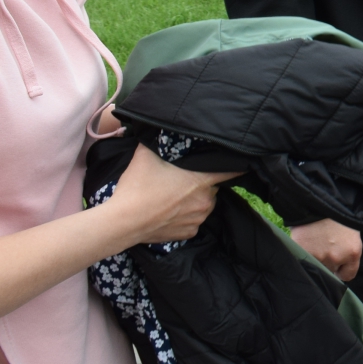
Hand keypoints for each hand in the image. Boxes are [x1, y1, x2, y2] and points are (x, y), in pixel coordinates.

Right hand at [105, 145, 240, 245]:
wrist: (123, 222)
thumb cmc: (137, 188)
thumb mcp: (146, 156)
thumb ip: (159, 142)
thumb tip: (160, 130)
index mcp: (202, 181)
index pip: (230, 172)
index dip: (235, 166)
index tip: (239, 163)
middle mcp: (206, 201)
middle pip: (211, 187)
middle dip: (201, 183)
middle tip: (180, 180)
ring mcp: (198, 219)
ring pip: (203, 205)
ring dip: (194, 200)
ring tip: (172, 197)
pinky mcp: (189, 233)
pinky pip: (193, 221)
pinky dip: (185, 217)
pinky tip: (169, 212)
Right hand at [291, 218, 362, 280]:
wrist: (320, 197)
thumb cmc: (339, 212)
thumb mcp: (352, 232)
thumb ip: (348, 250)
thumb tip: (342, 265)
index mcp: (353, 252)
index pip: (348, 275)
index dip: (342, 270)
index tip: (338, 265)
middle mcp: (336, 257)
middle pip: (331, 271)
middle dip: (329, 262)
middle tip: (325, 248)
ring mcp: (318, 256)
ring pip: (316, 266)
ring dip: (316, 257)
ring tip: (316, 242)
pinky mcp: (303, 251)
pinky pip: (303, 258)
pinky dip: (303, 251)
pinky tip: (307, 240)